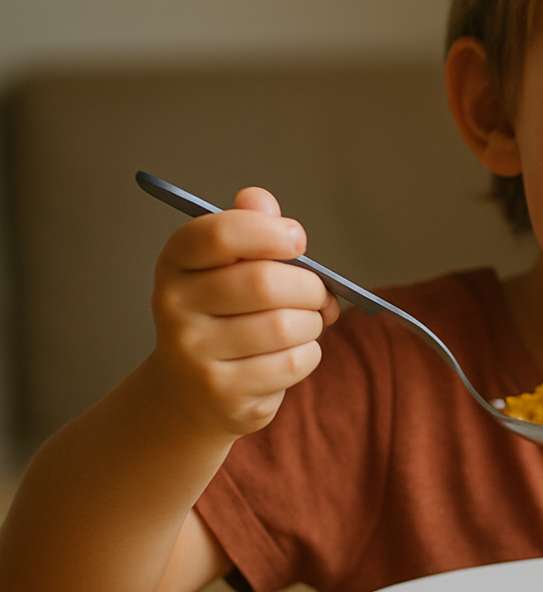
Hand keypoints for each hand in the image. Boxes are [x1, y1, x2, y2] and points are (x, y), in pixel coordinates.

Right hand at [147, 187, 340, 436]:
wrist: (191, 390)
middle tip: (319, 293)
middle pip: (264, 282)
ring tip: (306, 323)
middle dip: (310, 287)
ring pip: (285, 326)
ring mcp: (193, 354)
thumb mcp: (227, 267)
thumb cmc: (226, 313)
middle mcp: (174, 306)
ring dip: (313, 322)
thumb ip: (249, 230)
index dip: (269, 232)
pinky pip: (293, 363)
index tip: (298, 240)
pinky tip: (292, 352)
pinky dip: (308, 353)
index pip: (220, 234)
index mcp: (175, 263)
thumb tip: (259, 198)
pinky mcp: (222, 392)